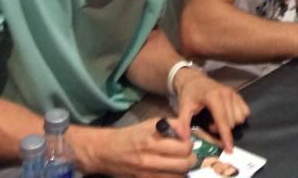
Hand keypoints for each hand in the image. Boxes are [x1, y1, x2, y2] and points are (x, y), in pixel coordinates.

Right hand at [78, 118, 194, 176]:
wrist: (106, 151)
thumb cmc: (131, 136)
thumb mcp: (150, 124)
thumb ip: (171, 126)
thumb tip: (188, 133)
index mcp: (152, 140)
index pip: (183, 145)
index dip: (189, 143)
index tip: (187, 142)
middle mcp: (150, 158)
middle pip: (185, 162)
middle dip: (191, 158)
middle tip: (188, 155)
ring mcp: (147, 173)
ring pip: (179, 176)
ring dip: (184, 170)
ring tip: (180, 164)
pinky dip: (173, 177)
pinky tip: (172, 172)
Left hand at [173, 68, 248, 151]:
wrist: (194, 79)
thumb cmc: (189, 94)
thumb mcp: (183, 108)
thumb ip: (183, 124)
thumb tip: (184, 140)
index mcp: (213, 96)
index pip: (222, 119)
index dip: (226, 136)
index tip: (229, 149)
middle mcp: (226, 94)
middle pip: (231, 121)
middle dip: (221, 129)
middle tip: (209, 126)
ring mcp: (233, 93)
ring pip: (239, 118)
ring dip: (229, 124)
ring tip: (217, 120)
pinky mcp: (237, 94)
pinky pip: (245, 111)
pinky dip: (237, 118)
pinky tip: (226, 116)